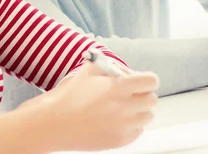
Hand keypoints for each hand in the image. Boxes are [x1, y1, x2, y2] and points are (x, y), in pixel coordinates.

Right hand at [38, 62, 158, 150]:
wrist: (54, 123)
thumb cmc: (70, 95)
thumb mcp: (90, 70)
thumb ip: (112, 65)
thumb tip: (125, 71)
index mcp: (119, 87)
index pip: (152, 81)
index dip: (146, 79)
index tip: (139, 80)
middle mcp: (125, 107)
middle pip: (152, 100)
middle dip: (143, 94)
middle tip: (130, 94)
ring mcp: (123, 126)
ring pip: (147, 117)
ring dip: (139, 110)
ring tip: (122, 108)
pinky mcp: (119, 141)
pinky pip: (138, 131)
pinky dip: (132, 125)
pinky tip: (116, 120)